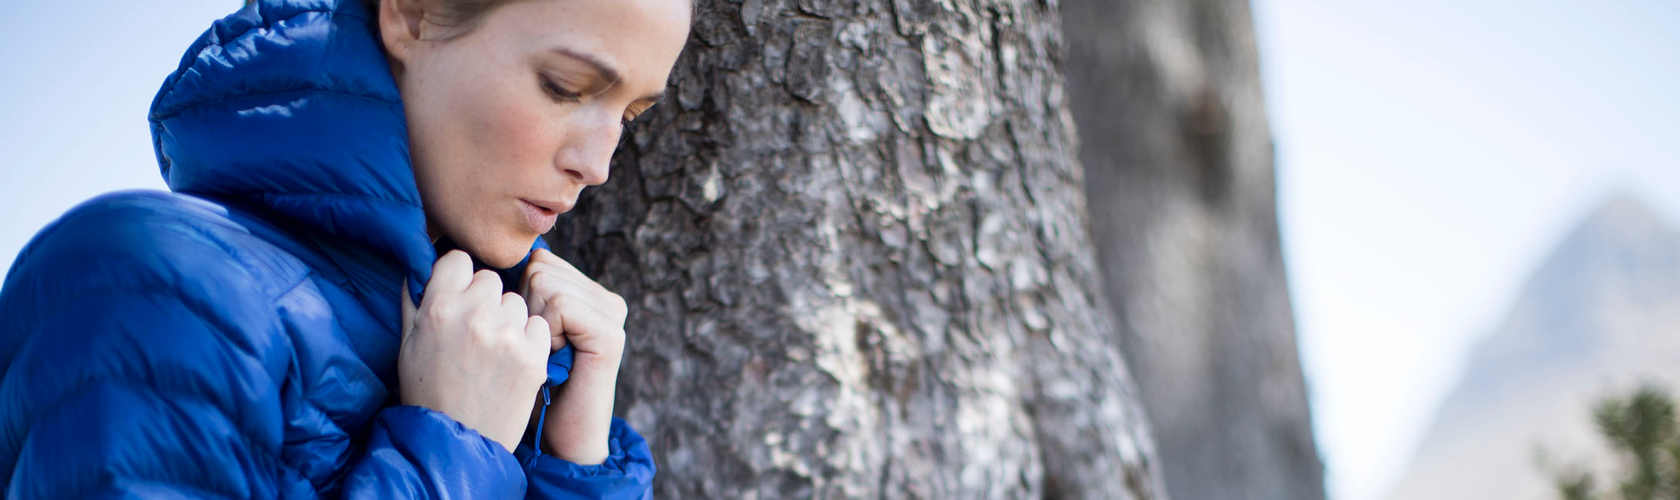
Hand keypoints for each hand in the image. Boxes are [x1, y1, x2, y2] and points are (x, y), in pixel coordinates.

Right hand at [399, 250, 550, 452]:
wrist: (456, 441)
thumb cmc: (428, 391)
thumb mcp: (408, 343)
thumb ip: (415, 299)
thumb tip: (422, 263)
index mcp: (438, 307)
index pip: (459, 259)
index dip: (460, 277)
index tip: (460, 295)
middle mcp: (473, 315)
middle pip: (490, 280)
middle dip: (485, 299)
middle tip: (477, 331)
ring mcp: (506, 335)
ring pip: (517, 302)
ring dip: (509, 318)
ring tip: (494, 350)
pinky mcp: (533, 355)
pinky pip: (539, 324)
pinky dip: (530, 338)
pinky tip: (512, 360)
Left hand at [521, 248, 627, 464]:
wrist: (558, 439)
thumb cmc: (528, 389)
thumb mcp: (521, 331)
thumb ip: (521, 294)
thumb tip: (489, 257)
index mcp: (587, 293)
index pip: (538, 261)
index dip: (518, 298)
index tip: (527, 338)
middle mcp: (605, 298)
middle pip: (540, 268)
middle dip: (524, 310)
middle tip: (538, 350)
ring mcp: (611, 314)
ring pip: (546, 284)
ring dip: (533, 325)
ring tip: (547, 357)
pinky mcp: (611, 334)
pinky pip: (561, 306)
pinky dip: (547, 334)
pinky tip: (557, 360)